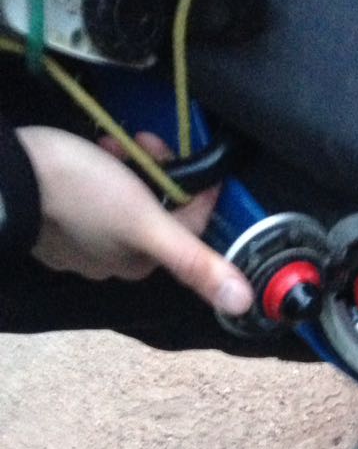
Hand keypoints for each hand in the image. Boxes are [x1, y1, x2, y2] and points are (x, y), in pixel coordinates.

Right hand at [16, 125, 252, 313]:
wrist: (5, 173)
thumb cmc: (78, 195)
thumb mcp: (146, 222)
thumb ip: (194, 261)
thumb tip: (242, 304)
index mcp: (138, 264)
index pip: (188, 227)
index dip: (195, 190)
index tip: (188, 157)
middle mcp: (111, 259)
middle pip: (158, 212)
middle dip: (160, 175)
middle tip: (147, 145)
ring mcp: (79, 238)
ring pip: (126, 199)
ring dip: (131, 166)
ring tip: (114, 145)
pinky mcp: (54, 214)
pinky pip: (93, 192)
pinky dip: (100, 168)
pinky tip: (92, 150)